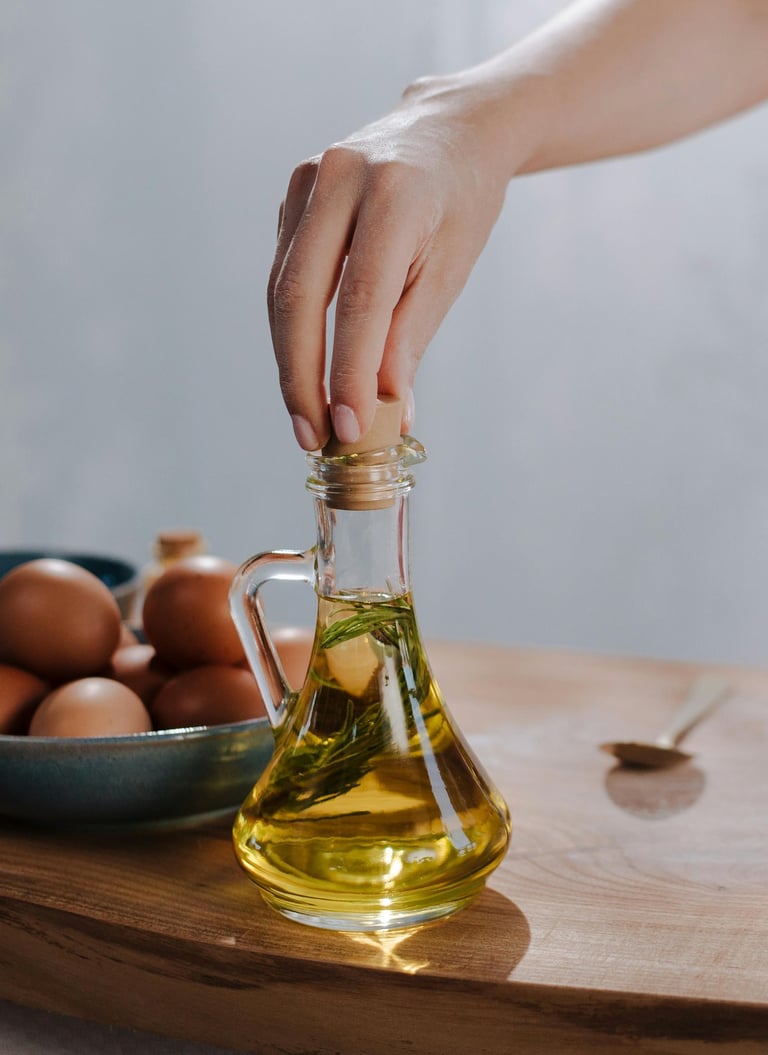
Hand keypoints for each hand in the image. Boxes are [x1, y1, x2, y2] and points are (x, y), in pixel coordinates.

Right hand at [267, 73, 515, 449]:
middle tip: (313, 437)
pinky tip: (305, 371)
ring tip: (307, 419)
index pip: (360, 299)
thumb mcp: (450, 269)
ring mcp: (306, 181)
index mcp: (394, 193)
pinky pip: (282, 274)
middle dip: (303, 378)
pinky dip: (291, 329)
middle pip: (300, 297)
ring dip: (290, 362)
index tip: (350, 428)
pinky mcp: (292, 195)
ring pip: (281, 291)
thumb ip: (410, 337)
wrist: (451, 129)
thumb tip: (384, 413)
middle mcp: (339, 178)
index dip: (349, 371)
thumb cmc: (462, 203)